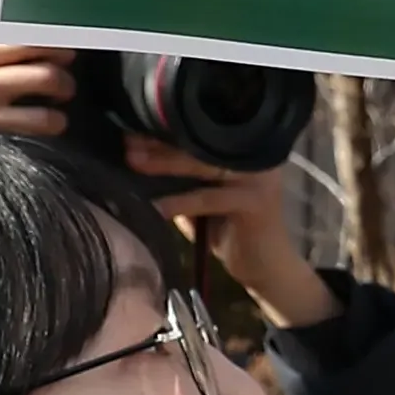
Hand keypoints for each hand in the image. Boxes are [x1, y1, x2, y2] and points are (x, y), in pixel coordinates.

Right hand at [0, 8, 73, 136]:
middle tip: (66, 59)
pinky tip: (50, 119)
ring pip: (46, 77)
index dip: (42, 20)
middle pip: (35, 42)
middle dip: (61, 51)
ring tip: (61, 90)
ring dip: (64, 85)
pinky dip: (55, 120)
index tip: (59, 28)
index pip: (7, 13)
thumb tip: (21, 10)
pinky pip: (40, 118)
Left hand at [125, 140, 340, 331]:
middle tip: (128, 142)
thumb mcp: (201, 197)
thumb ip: (181, 177)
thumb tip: (138, 153)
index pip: (202, 131)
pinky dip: (178, 203)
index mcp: (244, 148)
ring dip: (165, 164)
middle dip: (161, 142)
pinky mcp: (255, 201)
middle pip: (202, 142)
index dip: (166, 128)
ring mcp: (260, 177)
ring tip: (134, 163)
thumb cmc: (229, 231)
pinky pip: (208, 198)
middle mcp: (256, 155)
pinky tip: (154, 207)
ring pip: (204, 165)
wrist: (266, 268)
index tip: (132, 126)